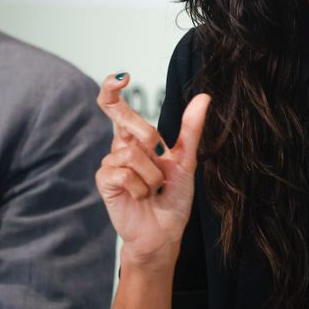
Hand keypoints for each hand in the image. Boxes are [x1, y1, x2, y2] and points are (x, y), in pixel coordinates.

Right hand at [95, 73, 209, 266]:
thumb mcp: (186, 160)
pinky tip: (142, 197)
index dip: (112, 87)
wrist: (164, 232)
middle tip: (162, 159)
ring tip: (154, 189)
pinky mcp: (105, 182)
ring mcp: (109, 164)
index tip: (123, 76)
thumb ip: (190, 129)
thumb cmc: (173, 198)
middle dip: (149, 138)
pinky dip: (141, 188)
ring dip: (152, 176)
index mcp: (135, 138)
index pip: (115, 105)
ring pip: (133, 153)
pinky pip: (125, 174)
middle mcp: (119, 147)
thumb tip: (204, 97)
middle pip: (125, 120)